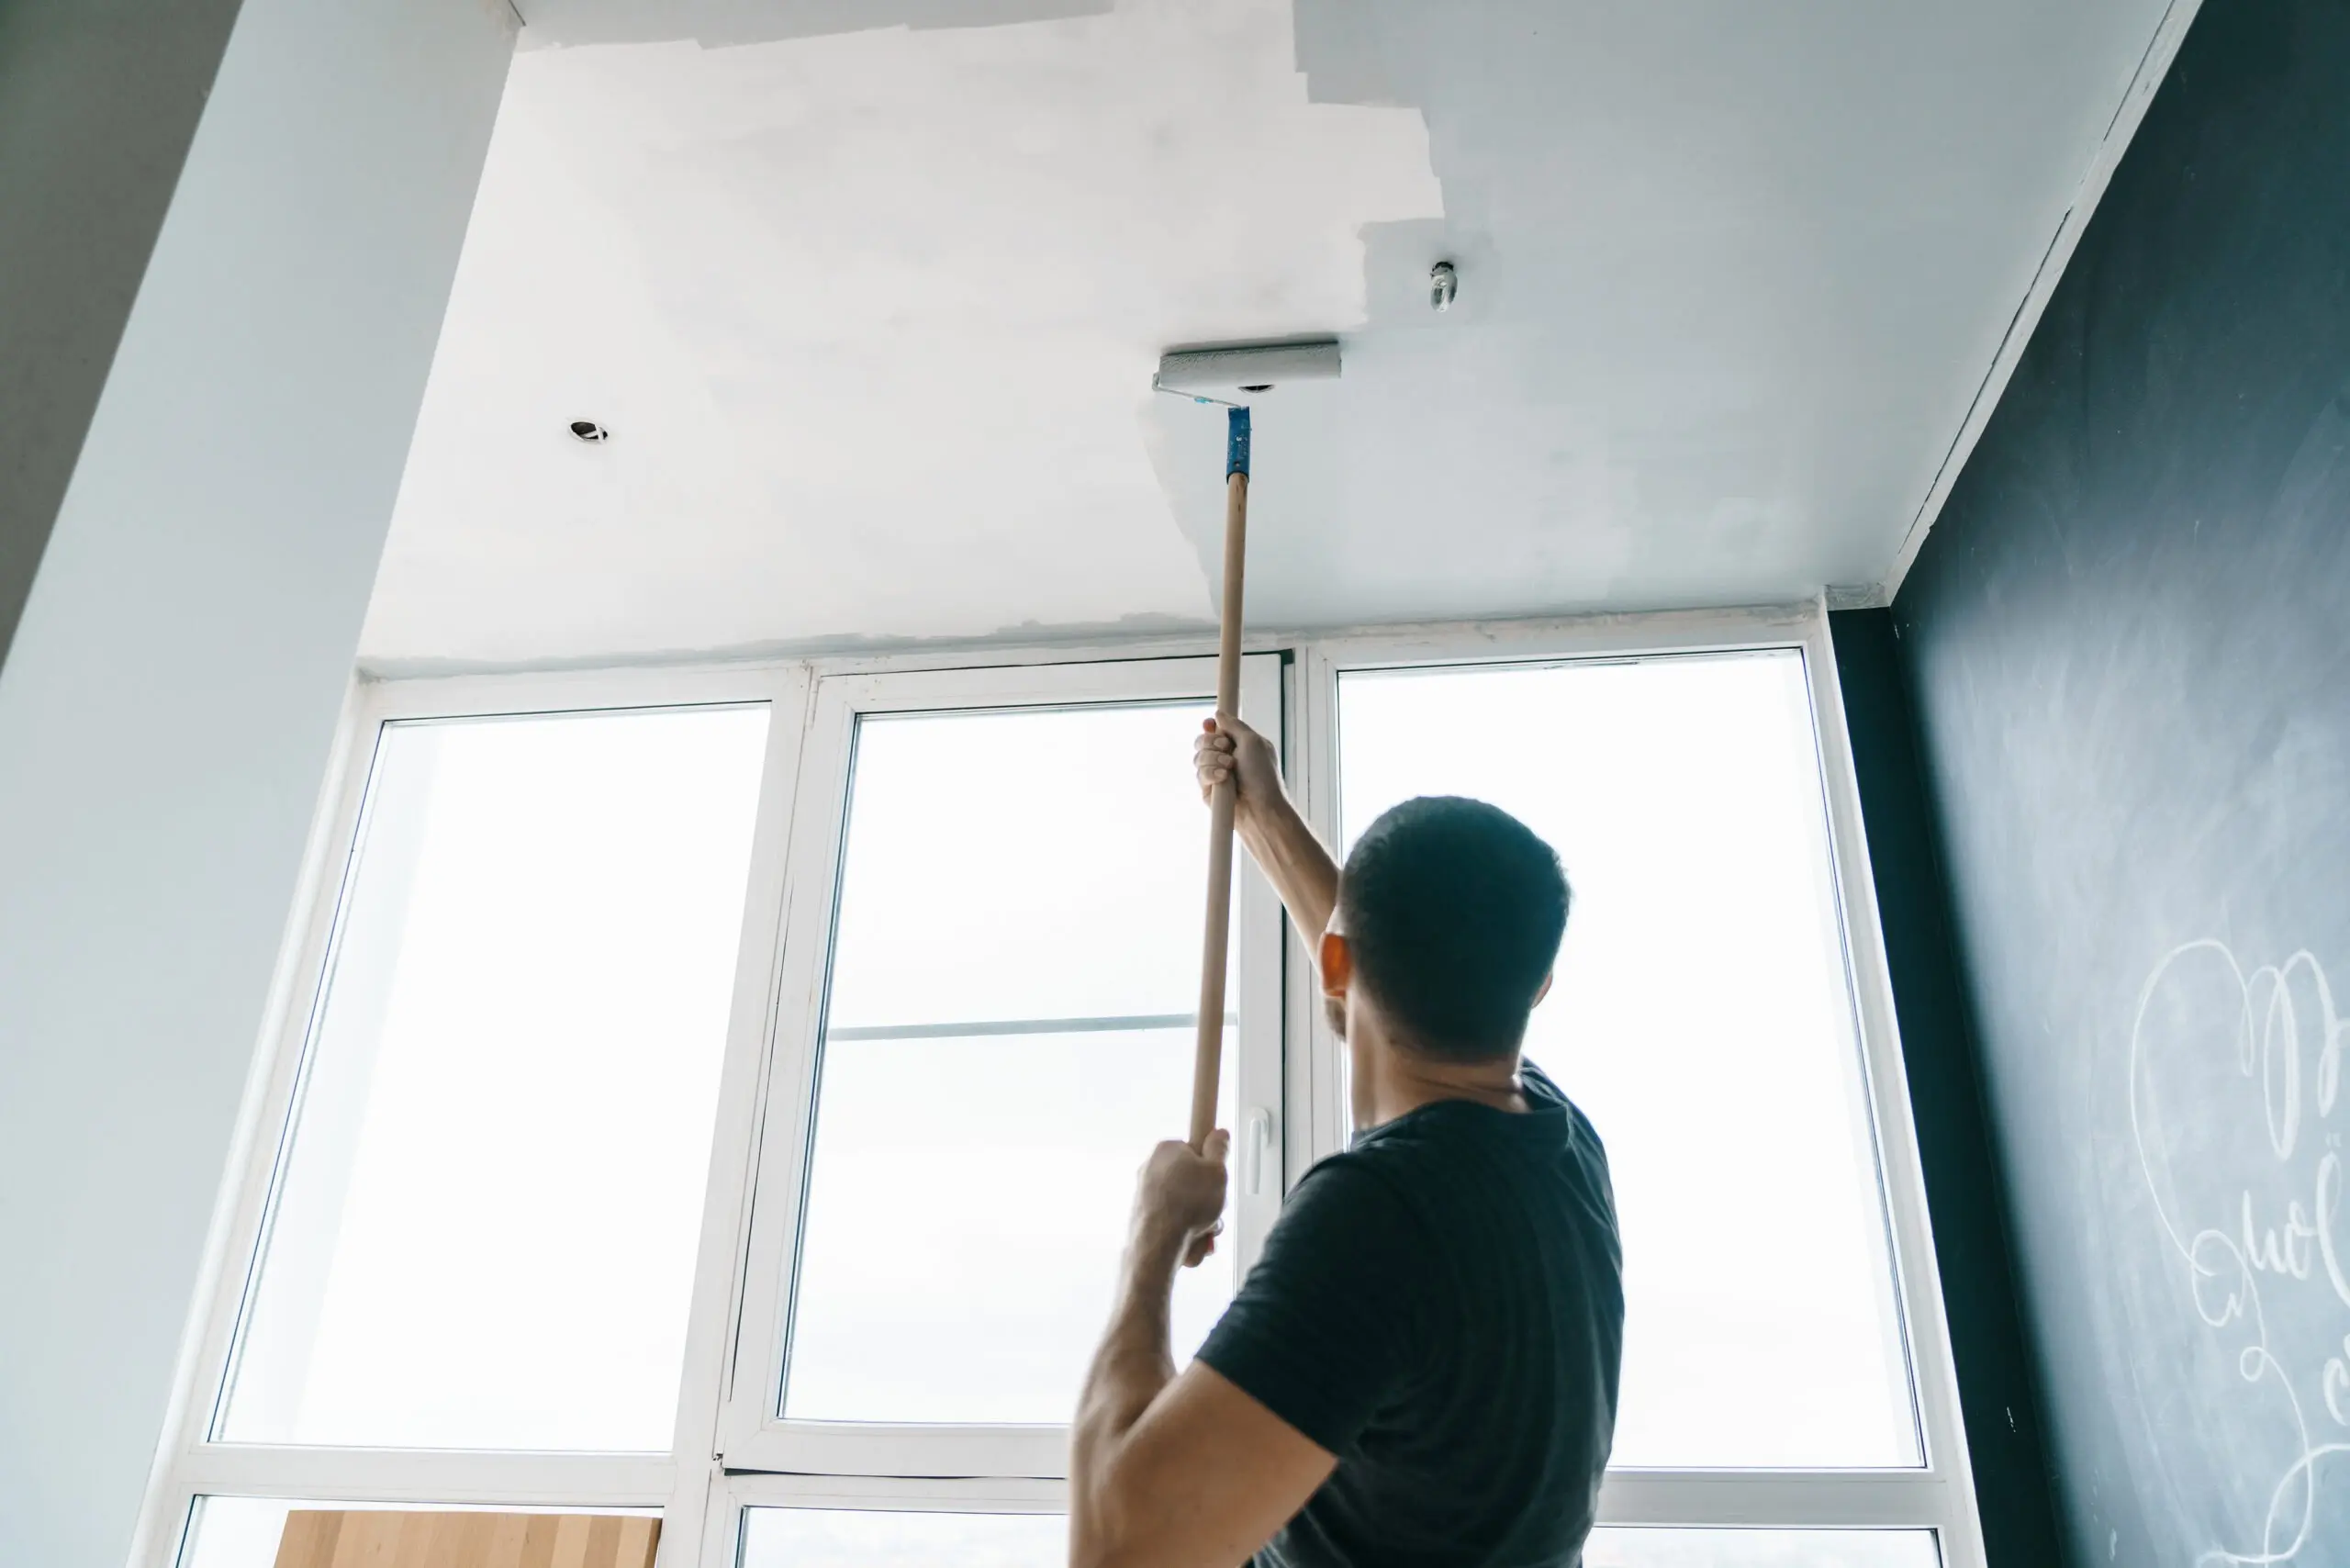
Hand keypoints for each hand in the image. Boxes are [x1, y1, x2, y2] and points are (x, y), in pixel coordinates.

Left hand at [1132, 1131, 1228, 1267]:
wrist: (1158, 1243)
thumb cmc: (1188, 1203)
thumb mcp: (1217, 1170)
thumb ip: (1219, 1149)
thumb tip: (1219, 1134)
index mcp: (1166, 1149)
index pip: (1193, 1150)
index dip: (1209, 1164)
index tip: (1216, 1177)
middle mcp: (1151, 1168)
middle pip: (1191, 1180)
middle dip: (1207, 1198)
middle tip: (1214, 1207)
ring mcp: (1145, 1194)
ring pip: (1184, 1204)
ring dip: (1200, 1218)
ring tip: (1206, 1230)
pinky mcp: (1143, 1216)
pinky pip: (1173, 1221)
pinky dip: (1186, 1231)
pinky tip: (1193, 1242)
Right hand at [1194, 716, 1281, 823]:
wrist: (1261, 807)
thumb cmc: (1263, 775)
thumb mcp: (1252, 742)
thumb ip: (1234, 725)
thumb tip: (1218, 714)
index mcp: (1239, 745)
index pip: (1216, 730)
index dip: (1210, 726)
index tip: (1209, 724)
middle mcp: (1226, 758)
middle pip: (1202, 741)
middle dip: (1210, 742)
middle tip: (1225, 747)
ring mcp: (1216, 774)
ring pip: (1198, 757)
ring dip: (1213, 759)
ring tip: (1229, 767)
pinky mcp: (1209, 790)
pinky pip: (1200, 774)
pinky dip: (1211, 774)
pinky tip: (1223, 779)